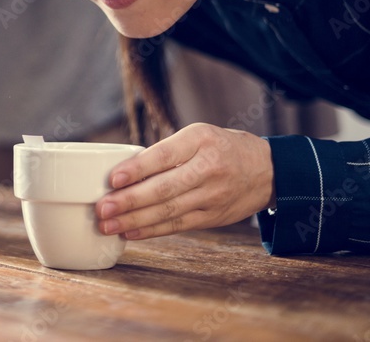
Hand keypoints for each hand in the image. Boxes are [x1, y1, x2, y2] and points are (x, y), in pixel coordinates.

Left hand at [95, 123, 274, 239]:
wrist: (267, 170)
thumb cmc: (221, 147)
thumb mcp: (198, 136)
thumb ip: (166, 151)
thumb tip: (124, 171)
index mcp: (200, 141)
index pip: (164, 155)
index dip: (138, 168)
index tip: (113, 178)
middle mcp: (208, 169)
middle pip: (164, 188)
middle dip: (129, 201)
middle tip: (102, 208)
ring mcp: (212, 196)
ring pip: (168, 211)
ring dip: (134, 221)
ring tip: (108, 225)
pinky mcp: (213, 217)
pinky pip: (178, 225)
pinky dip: (152, 230)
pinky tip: (130, 233)